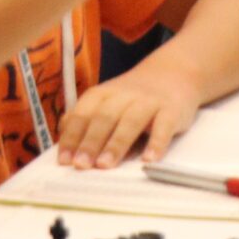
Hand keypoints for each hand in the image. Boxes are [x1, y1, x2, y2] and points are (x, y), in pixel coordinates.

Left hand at [55, 59, 201, 168]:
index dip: (72, 137)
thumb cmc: (134, 97)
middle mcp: (124, 95)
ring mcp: (149, 101)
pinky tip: (149, 159)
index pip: (83, 114)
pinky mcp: (172, 110)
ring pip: (131, 121)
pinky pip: (164, 126)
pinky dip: (157, 143)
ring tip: (105, 165)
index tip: (64, 160)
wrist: (175, 72)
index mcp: (103, 94)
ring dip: (116, 143)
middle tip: (81, 165)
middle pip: (104, 117)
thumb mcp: (107, 100)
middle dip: (91, 142)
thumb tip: (63, 138)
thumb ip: (86, 117)